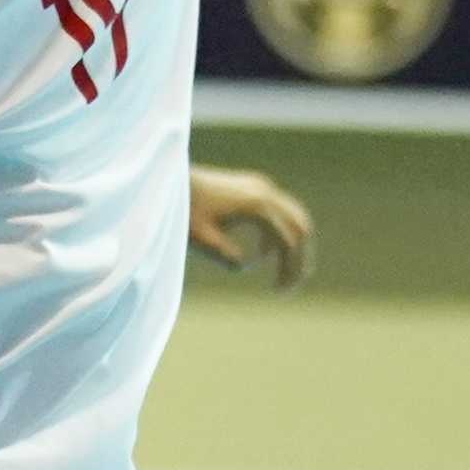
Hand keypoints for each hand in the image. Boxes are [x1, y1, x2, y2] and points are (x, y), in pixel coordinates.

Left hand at [187, 164, 315, 290]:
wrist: (169, 178)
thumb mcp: (201, 238)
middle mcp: (265, 191)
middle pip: (301, 227)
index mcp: (256, 205)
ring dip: (293, 246)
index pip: (288, 242)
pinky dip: (278, 235)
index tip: (278, 291)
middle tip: (289, 286)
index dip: (289, 269)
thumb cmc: (182, 208)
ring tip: (283, 274)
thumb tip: (243, 265)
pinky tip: (262, 255)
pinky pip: (280, 212)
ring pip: (295, 218)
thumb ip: (225, 254)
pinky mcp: (254, 187)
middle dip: (300, 258)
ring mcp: (261, 186)